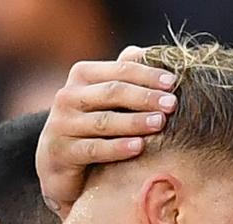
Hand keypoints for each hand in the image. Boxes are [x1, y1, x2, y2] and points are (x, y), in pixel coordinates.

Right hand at [37, 45, 178, 217]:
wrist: (58, 162)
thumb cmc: (92, 124)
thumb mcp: (106, 98)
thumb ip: (123, 75)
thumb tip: (146, 52)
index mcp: (82, 75)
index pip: (120, 70)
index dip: (147, 75)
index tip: (173, 82)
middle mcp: (68, 96)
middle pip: (112, 92)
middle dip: (145, 97)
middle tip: (172, 104)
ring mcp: (62, 125)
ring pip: (104, 121)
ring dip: (134, 121)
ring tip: (160, 123)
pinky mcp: (61, 153)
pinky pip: (93, 149)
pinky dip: (117, 148)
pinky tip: (139, 147)